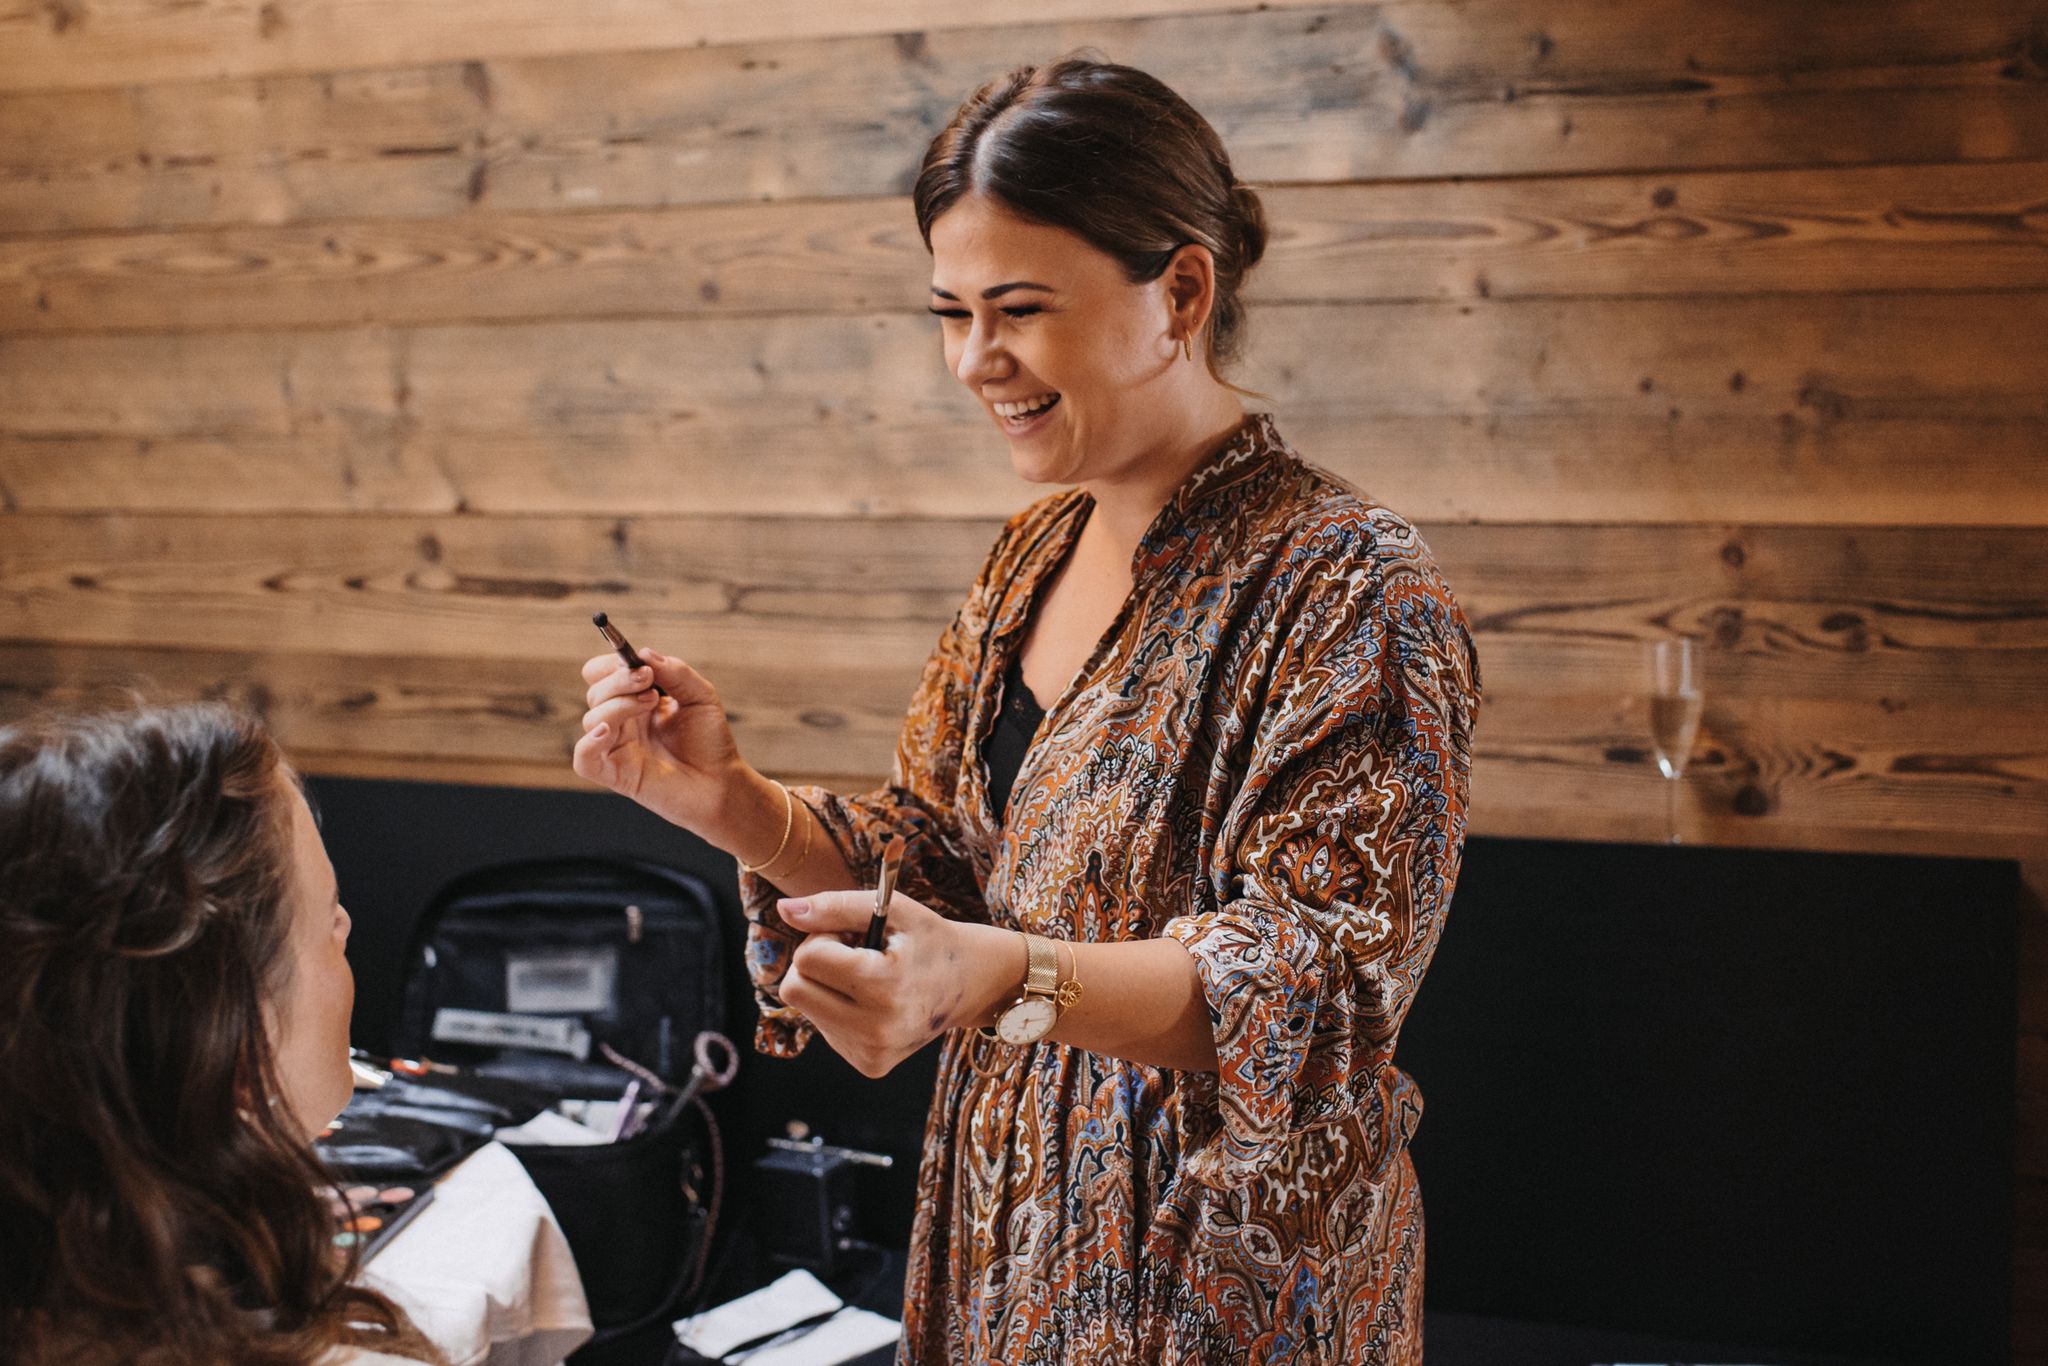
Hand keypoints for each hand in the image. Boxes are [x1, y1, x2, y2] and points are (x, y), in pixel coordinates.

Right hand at [573, 647, 746, 836]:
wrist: (721, 782)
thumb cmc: (710, 741)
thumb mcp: (701, 696)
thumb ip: (676, 672)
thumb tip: (644, 654)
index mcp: (635, 699)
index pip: (601, 674)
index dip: (610, 664)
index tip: (637, 662)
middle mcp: (621, 721)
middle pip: (595, 691)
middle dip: (618, 680)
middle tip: (648, 679)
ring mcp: (616, 747)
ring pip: (592, 718)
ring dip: (618, 704)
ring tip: (651, 702)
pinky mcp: (614, 774)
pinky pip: (583, 757)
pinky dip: (590, 741)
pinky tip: (610, 730)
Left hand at [775, 891, 1021, 1078]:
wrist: (973, 983)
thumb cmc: (929, 939)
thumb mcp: (891, 909)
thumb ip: (834, 907)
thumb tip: (783, 910)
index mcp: (885, 988)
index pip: (808, 959)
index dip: (824, 936)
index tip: (852, 935)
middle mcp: (878, 1030)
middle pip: (794, 989)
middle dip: (815, 962)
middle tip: (854, 953)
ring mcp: (873, 1054)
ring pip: (806, 1009)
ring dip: (827, 985)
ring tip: (868, 976)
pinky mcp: (870, 1065)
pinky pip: (825, 1029)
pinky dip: (838, 1008)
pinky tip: (872, 1000)